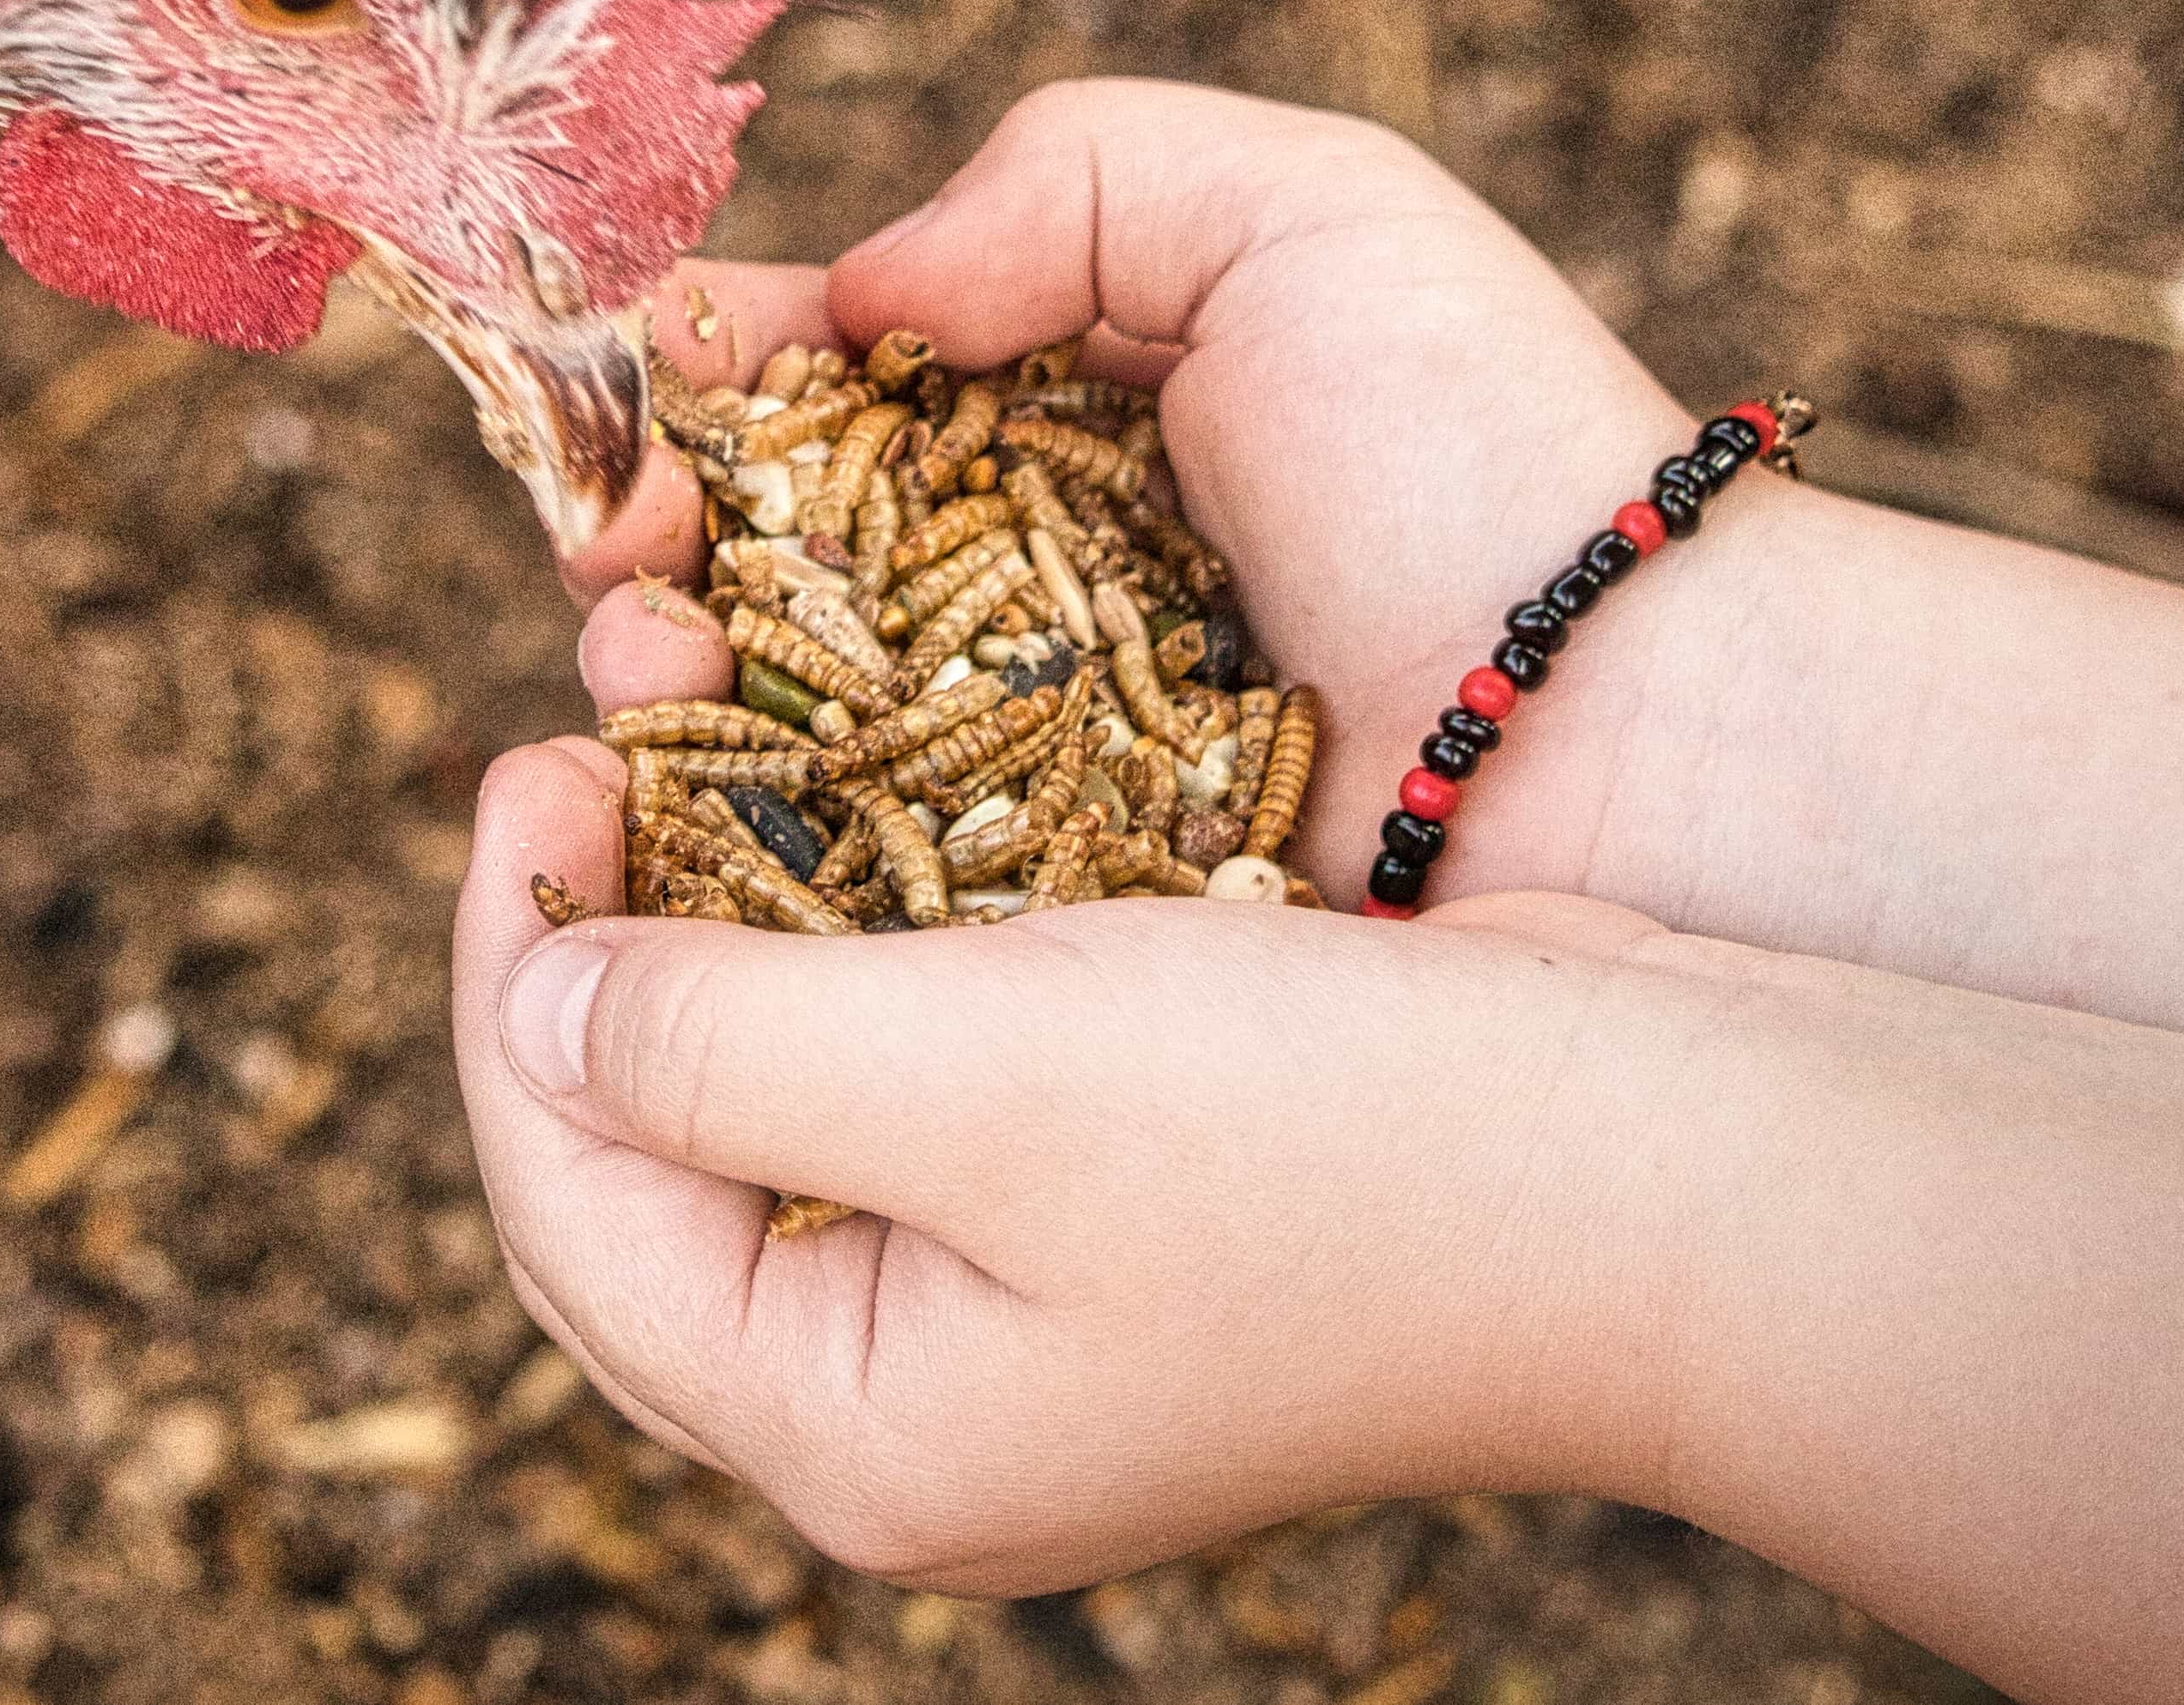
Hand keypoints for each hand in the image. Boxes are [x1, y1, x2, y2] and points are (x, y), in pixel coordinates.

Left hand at [451, 730, 1697, 1590]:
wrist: (1674, 1167)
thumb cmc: (1330, 1136)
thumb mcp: (974, 1072)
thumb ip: (715, 1046)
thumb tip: (545, 1009)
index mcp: (853, 1435)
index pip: (564, 1207)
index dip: (509, 975)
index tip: (528, 762)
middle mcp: (922, 1410)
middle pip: (645, 1179)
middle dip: (590, 960)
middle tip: (586, 750)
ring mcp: (1030, 1323)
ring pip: (774, 1117)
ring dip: (715, 931)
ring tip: (698, 747)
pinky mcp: (1124, 1222)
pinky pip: (910, 1087)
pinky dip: (852, 948)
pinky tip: (857, 814)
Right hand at [568, 78, 1788, 906]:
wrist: (1639, 740)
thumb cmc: (1484, 451)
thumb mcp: (1302, 211)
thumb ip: (1069, 175)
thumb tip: (866, 297)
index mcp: (1072, 420)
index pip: (830, 386)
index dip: (707, 386)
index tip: (628, 396)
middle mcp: (1029, 593)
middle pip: (771, 565)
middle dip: (661, 553)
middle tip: (623, 569)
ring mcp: (1029, 766)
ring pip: (786, 727)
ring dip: (679, 695)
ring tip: (648, 681)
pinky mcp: (1048, 923)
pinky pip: (865, 878)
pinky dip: (759, 844)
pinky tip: (696, 816)